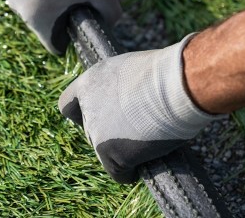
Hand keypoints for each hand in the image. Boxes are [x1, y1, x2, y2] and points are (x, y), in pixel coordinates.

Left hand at [58, 35, 222, 182]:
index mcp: (89, 83)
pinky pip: (119, 173)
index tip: (102, 116)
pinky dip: (131, 171)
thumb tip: (126, 106)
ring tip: (149, 138)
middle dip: (110, 133)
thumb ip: (118, 89)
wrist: (176, 87)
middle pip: (91, 131)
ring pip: (105, 153)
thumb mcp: (132, 72)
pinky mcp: (110, 154)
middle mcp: (87, 108)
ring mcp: (97, 133)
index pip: (68, 105)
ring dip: (123, 150)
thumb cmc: (165, 75)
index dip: (83, 113)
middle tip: (137, 128)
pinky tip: (146, 162)